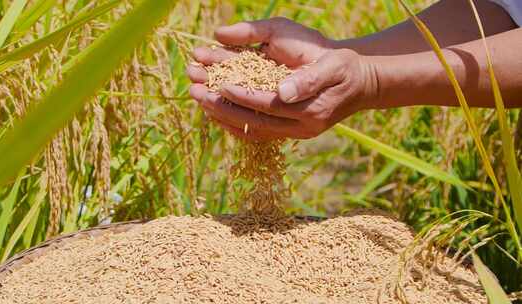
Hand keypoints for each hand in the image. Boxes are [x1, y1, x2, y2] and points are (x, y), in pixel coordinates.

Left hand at [187, 18, 378, 140]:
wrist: (360, 85)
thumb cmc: (345, 68)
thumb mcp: (333, 66)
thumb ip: (309, 79)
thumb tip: (282, 92)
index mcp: (311, 111)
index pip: (268, 106)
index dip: (242, 96)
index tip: (218, 85)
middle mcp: (302, 128)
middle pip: (254, 121)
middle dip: (222, 107)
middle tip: (195, 93)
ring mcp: (296, 133)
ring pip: (252, 129)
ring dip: (223, 116)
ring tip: (198, 101)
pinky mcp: (291, 132)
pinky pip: (258, 132)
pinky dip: (236, 123)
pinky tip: (217, 113)